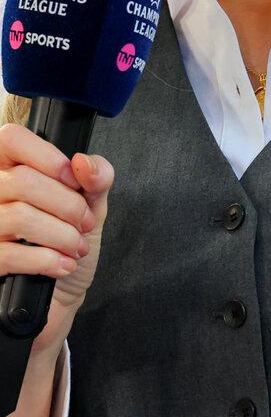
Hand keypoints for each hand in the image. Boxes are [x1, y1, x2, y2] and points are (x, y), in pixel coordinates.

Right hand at [0, 122, 114, 354]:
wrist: (59, 295)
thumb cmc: (70, 241)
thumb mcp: (92, 204)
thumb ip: (96, 177)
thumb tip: (83, 163)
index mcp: (11, 168)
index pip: (11, 139)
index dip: (48, 156)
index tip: (75, 180)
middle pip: (22, 181)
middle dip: (66, 203)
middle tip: (84, 222)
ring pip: (20, 216)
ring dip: (61, 234)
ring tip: (76, 246)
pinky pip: (10, 253)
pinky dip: (47, 259)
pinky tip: (63, 264)